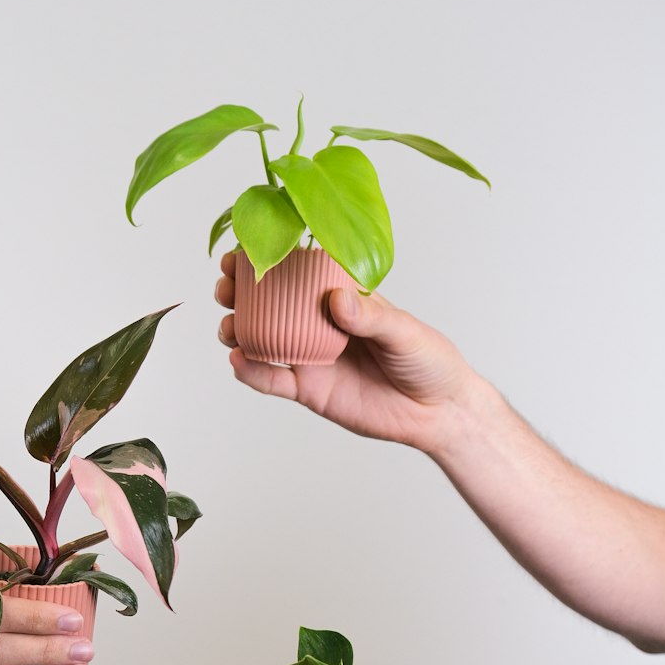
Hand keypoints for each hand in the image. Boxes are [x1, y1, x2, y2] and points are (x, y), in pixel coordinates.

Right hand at [216, 253, 480, 453]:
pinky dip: (252, 372)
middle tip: (226, 288)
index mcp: (341, 297)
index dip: (266, 259)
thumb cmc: (429, 360)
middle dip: (239, 293)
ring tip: (228, 327)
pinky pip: (272, 380)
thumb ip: (371, 317)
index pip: (297, 271)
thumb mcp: (405, 331)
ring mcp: (311, 357)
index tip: (240, 252)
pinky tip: (239, 361)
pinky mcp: (309, 390)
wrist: (438, 412)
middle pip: (268, 304)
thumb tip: (336, 300)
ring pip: (262, 340)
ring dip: (237, 331)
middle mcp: (319, 324)